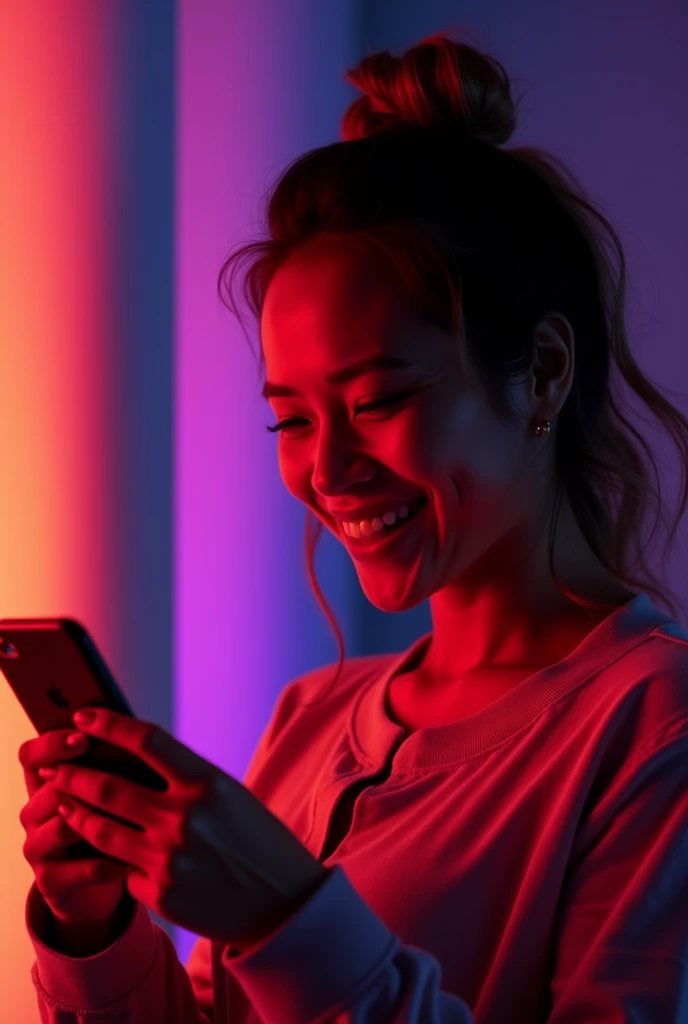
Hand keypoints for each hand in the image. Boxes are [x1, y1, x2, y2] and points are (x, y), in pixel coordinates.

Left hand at [37, 708, 328, 949]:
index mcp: (207, 784)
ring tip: (64, 804)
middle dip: (73, 774)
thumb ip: (184, 779)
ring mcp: (168, 860)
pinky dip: (119, 860)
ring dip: (76, 814)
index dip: (109, 724)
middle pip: (108, 787)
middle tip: (53, 767)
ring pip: (101, 831)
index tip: (84, 715)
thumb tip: (132, 760)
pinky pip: (123, 870)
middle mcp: (184, 819)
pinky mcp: (160, 895)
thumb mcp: (229, 795)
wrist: (284, 905)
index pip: (146, 741)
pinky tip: (116, 853)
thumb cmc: (259, 841)